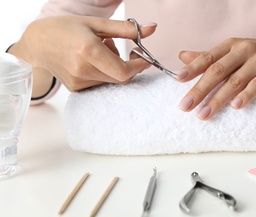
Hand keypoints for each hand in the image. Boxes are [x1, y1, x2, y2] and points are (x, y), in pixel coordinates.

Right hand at [10, 16, 156, 93]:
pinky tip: (93, 61)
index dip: (138, 66)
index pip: (124, 71)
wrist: (38, 43)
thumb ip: (126, 28)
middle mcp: (82, 69)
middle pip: (121, 78)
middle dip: (128, 66)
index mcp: (88, 50)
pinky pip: (101, 84)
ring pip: (112, 81)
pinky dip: (104, 73)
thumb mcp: (96, 23)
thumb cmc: (67, 29)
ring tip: (101, 51)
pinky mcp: (76, 89)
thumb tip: (153, 28)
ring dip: (114, 68)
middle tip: (123, 49)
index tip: (142, 57)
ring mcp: (78, 82)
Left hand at [176, 38, 255, 119]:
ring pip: (235, 81)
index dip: (192, 68)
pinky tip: (236, 106)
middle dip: (200, 90)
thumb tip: (182, 57)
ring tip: (204, 114)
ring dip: (218, 99)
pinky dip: (247, 95)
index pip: (208, 57)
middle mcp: (244, 49)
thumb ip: (210, 57)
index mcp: (231, 45)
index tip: (178, 80)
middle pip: (218, 71)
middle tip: (186, 106)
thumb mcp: (234, 52)